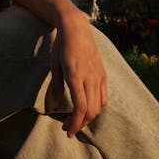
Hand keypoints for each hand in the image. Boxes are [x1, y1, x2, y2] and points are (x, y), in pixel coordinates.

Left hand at [50, 12, 106, 137]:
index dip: (75, 123)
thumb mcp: (54, 66)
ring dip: (89, 117)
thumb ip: (56, 87)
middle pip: (91, 110)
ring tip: (76, 120)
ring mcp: (99, 75)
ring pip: (99, 105)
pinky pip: (103, 96)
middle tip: (68, 127)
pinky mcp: (103, 73)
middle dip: (80, 123)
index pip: (80, 107)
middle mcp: (90, 77)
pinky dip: (97, 106)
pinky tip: (87, 108)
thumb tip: (55, 107)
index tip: (67, 131)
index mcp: (75, 76)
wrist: (76, 28)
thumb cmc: (61, 46)